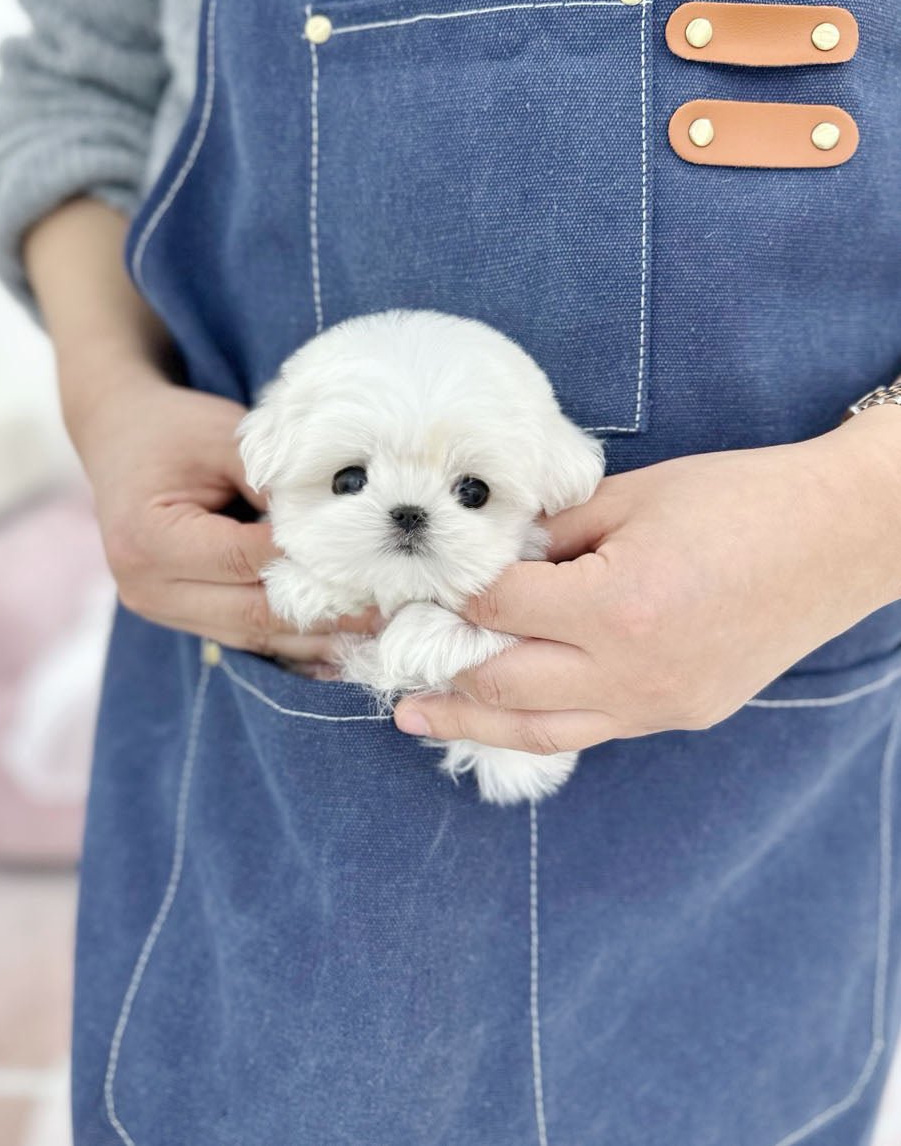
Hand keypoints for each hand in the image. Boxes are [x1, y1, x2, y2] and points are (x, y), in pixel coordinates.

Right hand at [65, 362, 371, 661]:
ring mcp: (162, 610)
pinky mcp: (183, 618)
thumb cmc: (174, 430)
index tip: (371, 559)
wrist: (121, 439)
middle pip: (252, 612)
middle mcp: (148, 587)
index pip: (245, 559)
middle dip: (325, 612)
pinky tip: (345, 641)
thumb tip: (337, 520)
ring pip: (254, 636)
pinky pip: (247, 638)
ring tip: (382, 632)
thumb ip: (272, 479)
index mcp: (149, 538)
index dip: (309, 561)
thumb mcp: (223, 438)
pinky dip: (296, 640)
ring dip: (318, 637)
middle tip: (393, 609)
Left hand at [394, 410, 900, 752]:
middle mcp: (631, 670)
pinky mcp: (681, 713)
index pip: (497, 608)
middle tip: (384, 664)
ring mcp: (659, 703)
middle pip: (501, 683)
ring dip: (470, 724)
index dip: (449, 595)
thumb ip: (555, 533)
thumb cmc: (742, 500)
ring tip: (414, 722)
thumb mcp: (634, 497)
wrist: (840, 538)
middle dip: (436, 671)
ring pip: (541, 728)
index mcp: (615, 605)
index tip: (410, 589)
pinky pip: (592, 728)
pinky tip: (504, 717)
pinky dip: (538, 723)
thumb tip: (496, 554)